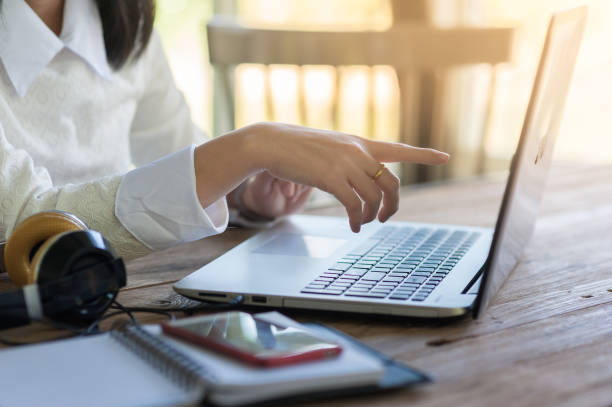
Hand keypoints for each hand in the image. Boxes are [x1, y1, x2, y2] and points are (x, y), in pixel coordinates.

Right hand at [243, 122, 448, 231]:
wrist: (273, 142)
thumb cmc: (298, 147)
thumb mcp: (330, 147)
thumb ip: (348, 158)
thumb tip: (356, 178)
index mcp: (360, 143)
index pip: (398, 148)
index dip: (423, 154)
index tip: (444, 156)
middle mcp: (358, 151)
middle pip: (392, 182)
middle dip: (393, 205)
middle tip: (383, 218)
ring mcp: (346, 164)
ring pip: (374, 197)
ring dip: (371, 216)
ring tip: (362, 222)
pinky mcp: (331, 178)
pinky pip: (354, 205)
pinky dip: (357, 219)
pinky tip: (352, 226)